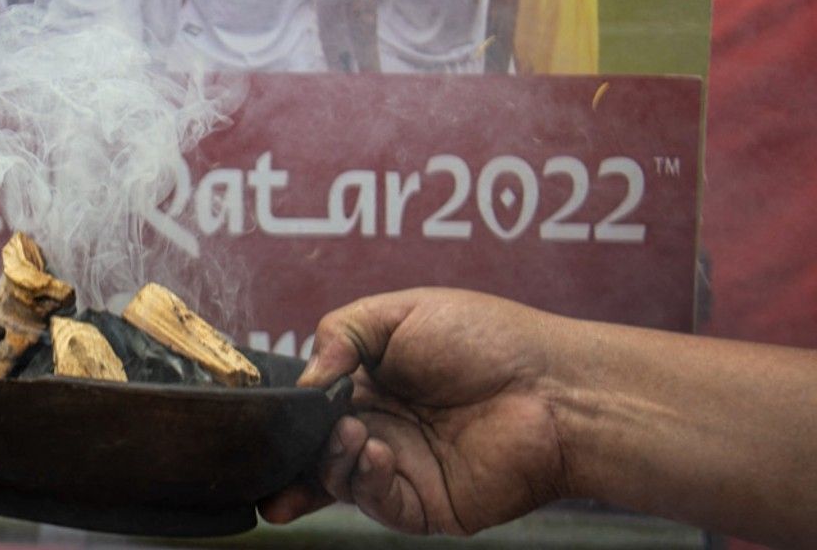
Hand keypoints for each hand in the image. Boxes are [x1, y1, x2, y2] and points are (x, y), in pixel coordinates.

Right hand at [260, 289, 571, 534]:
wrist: (553, 386)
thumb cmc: (487, 339)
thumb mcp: (400, 311)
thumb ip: (340, 333)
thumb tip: (305, 379)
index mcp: (372, 385)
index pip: (313, 408)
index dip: (287, 418)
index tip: (264, 417)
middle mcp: (383, 429)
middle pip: (315, 451)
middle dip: (293, 453)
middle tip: (294, 436)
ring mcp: (403, 469)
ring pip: (338, 480)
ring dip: (331, 459)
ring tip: (353, 432)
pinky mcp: (426, 505)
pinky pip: (377, 503)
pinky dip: (364, 480)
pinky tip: (377, 452)